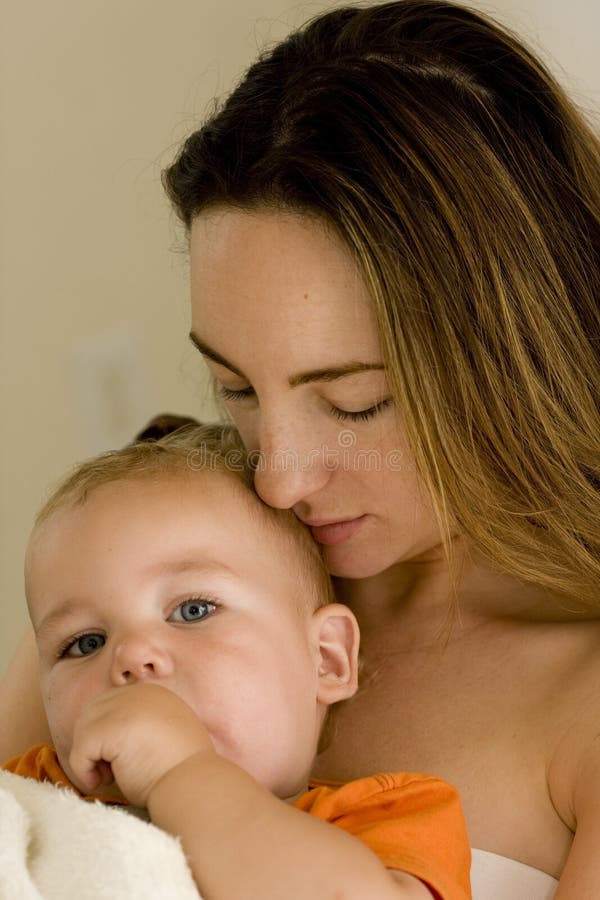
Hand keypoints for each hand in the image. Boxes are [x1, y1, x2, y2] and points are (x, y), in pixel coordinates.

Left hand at [68, 682, 215, 806]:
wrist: (192, 786)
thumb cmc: (178, 773)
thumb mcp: (162, 736)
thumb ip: (140, 725)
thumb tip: (106, 737)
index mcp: (152, 693)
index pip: (109, 704)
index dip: (105, 734)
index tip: (117, 760)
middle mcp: (138, 692)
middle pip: (92, 712)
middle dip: (92, 743)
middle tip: (108, 771)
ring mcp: (126, 707)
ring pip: (83, 729)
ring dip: (87, 757)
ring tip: (107, 777)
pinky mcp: (114, 727)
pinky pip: (81, 748)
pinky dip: (83, 770)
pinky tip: (101, 783)